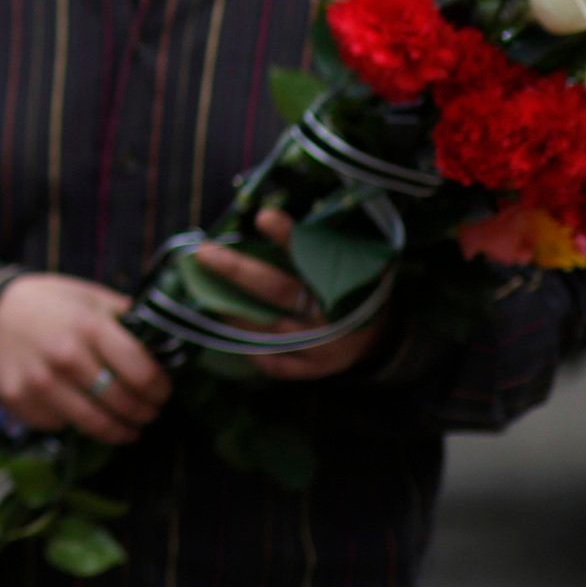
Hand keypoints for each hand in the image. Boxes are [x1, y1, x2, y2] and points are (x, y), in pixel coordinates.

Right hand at [0, 273, 170, 444]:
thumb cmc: (46, 304)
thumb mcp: (87, 296)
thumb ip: (125, 316)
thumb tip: (165, 338)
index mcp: (89, 327)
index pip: (143, 373)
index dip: (160, 389)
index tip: (162, 392)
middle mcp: (66, 358)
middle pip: (123, 403)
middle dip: (145, 413)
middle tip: (150, 414)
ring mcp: (41, 384)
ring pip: (96, 425)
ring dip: (120, 431)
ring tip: (129, 430)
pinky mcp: (22, 403)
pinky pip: (61, 424)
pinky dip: (74, 423)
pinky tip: (79, 412)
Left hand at [189, 209, 385, 382]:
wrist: (381, 335)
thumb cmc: (351, 287)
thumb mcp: (346, 260)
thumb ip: (314, 246)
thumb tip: (263, 217)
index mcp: (351, 284)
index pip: (315, 256)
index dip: (289, 236)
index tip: (262, 217)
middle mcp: (337, 319)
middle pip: (279, 291)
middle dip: (237, 270)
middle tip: (204, 252)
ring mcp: (325, 349)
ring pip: (268, 329)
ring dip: (232, 310)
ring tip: (206, 290)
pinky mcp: (314, 370)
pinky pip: (273, 362)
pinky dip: (247, 345)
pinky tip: (229, 325)